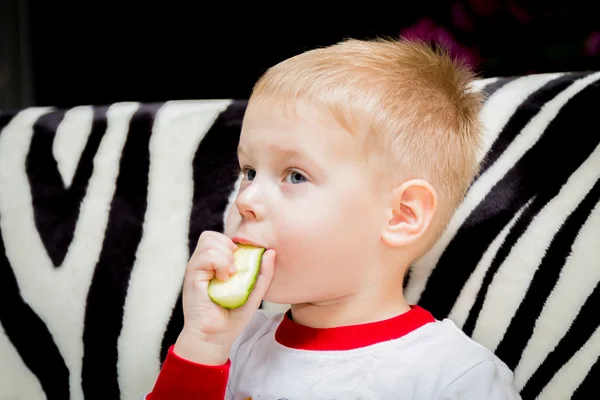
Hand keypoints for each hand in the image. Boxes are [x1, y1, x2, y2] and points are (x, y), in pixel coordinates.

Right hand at [174, 231, 275, 364]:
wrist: (215, 337)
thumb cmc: (232, 317)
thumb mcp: (254, 292)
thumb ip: (263, 273)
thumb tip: (272, 252)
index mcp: (214, 264)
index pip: (220, 237)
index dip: (233, 244)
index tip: (241, 264)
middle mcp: (202, 264)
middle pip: (212, 235)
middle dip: (228, 247)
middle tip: (235, 269)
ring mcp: (196, 268)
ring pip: (209, 241)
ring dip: (225, 256)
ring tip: (230, 275)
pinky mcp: (191, 276)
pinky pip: (206, 256)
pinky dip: (220, 263)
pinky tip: (224, 278)